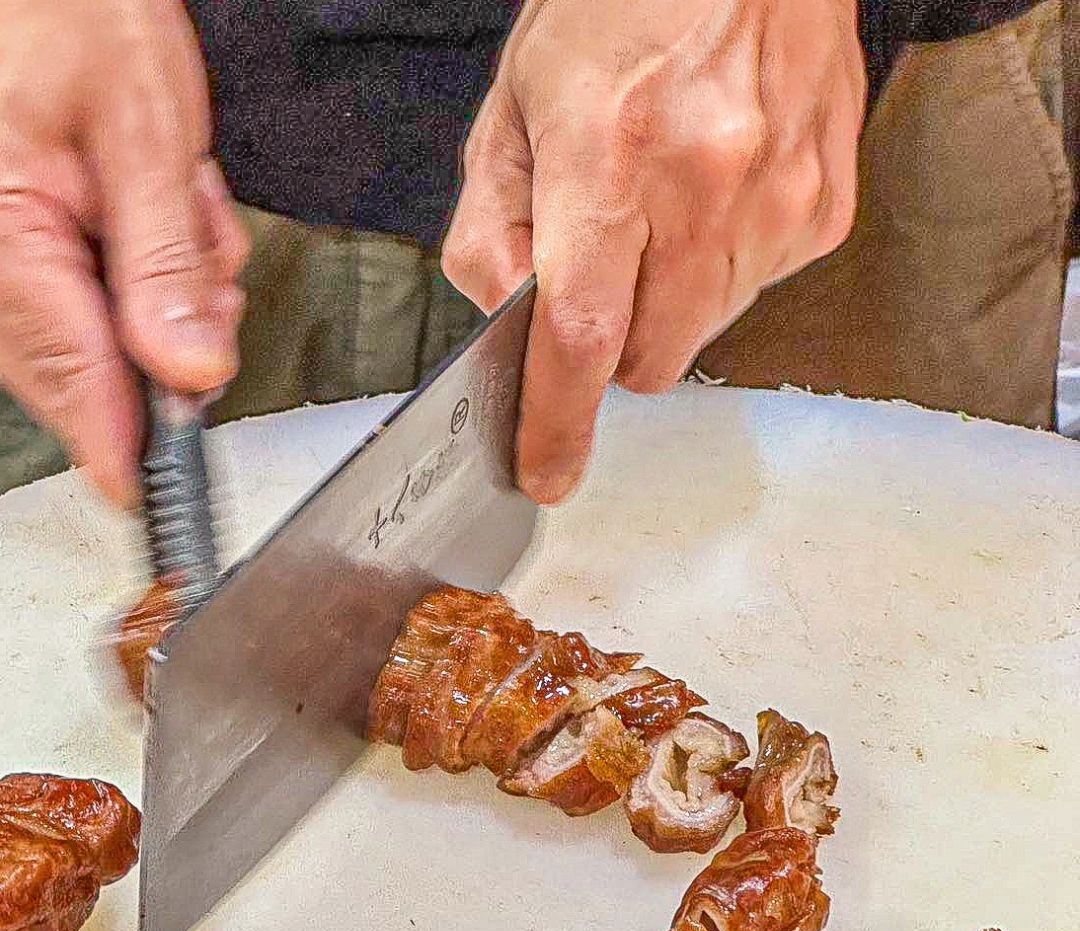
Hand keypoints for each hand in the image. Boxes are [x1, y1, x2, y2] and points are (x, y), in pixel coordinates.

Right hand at [0, 0, 247, 503]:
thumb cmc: (68, 7)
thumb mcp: (144, 128)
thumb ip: (165, 261)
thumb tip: (189, 374)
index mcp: (5, 234)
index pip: (78, 382)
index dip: (128, 449)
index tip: (158, 500)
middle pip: (89, 370)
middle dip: (170, 337)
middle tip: (204, 259)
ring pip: (95, 336)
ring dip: (161, 292)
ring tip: (176, 201)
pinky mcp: (15, 243)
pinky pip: (83, 295)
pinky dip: (137, 266)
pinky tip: (151, 203)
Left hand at [444, 0, 865, 502]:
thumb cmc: (623, 1)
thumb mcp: (519, 97)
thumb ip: (494, 221)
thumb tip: (504, 315)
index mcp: (609, 159)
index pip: (581, 337)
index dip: (558, 422)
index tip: (547, 473)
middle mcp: (704, 190)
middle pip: (648, 360)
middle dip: (613, 346)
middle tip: (607, 270)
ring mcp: (777, 203)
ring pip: (704, 334)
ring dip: (671, 303)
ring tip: (667, 204)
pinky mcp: (823, 209)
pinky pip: (757, 290)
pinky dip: (724, 268)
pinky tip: (717, 191)